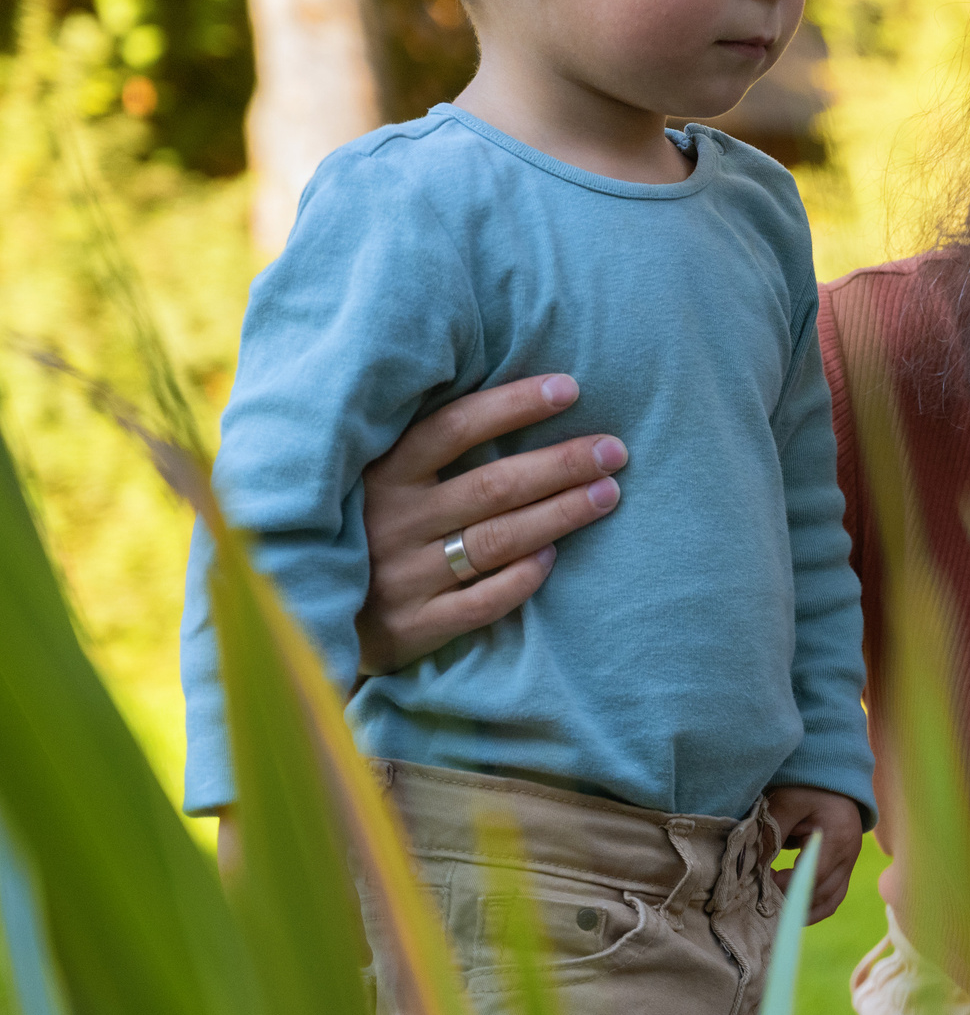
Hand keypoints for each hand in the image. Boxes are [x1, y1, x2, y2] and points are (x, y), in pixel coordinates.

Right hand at [355, 374, 627, 674]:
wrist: (310, 618)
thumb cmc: (368, 531)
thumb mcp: (380, 482)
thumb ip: (429, 449)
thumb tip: (522, 397)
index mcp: (382, 474)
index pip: (454, 427)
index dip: (513, 405)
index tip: (571, 388)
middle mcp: (391, 522)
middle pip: (492, 485)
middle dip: (560, 464)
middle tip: (615, 450)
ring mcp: (402, 577)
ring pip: (497, 540)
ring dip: (560, 514)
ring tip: (608, 494)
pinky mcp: (413, 626)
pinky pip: (480, 602)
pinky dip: (521, 579)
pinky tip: (554, 557)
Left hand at [766, 786, 865, 923]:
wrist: (834, 779)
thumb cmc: (808, 787)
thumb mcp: (786, 803)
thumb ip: (770, 834)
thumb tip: (750, 868)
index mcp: (837, 836)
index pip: (812, 875)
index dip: (785, 886)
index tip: (761, 882)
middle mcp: (848, 854)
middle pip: (821, 894)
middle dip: (790, 902)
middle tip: (761, 902)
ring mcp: (850, 863)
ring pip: (830, 902)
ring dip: (802, 912)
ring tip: (774, 913)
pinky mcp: (845, 868)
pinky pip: (833, 898)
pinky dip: (813, 908)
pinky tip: (791, 910)